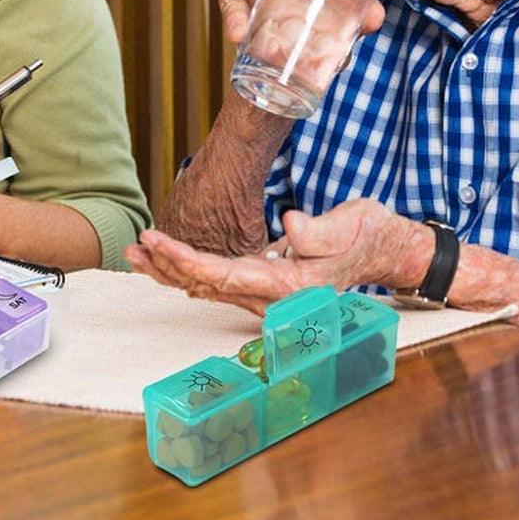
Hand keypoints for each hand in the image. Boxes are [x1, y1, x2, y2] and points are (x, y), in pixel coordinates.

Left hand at [124, 200, 422, 314]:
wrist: (387, 249)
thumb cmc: (369, 233)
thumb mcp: (353, 223)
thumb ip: (321, 229)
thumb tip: (291, 225)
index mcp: (290, 284)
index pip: (225, 275)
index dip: (186, 260)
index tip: (155, 242)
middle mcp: (273, 296)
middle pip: (207, 285)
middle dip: (167, 267)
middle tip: (132, 247)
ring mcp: (267, 293)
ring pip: (208, 286)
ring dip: (171, 271)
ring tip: (135, 254)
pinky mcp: (264, 281)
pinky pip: (219, 280)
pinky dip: (189, 269)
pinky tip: (166, 262)